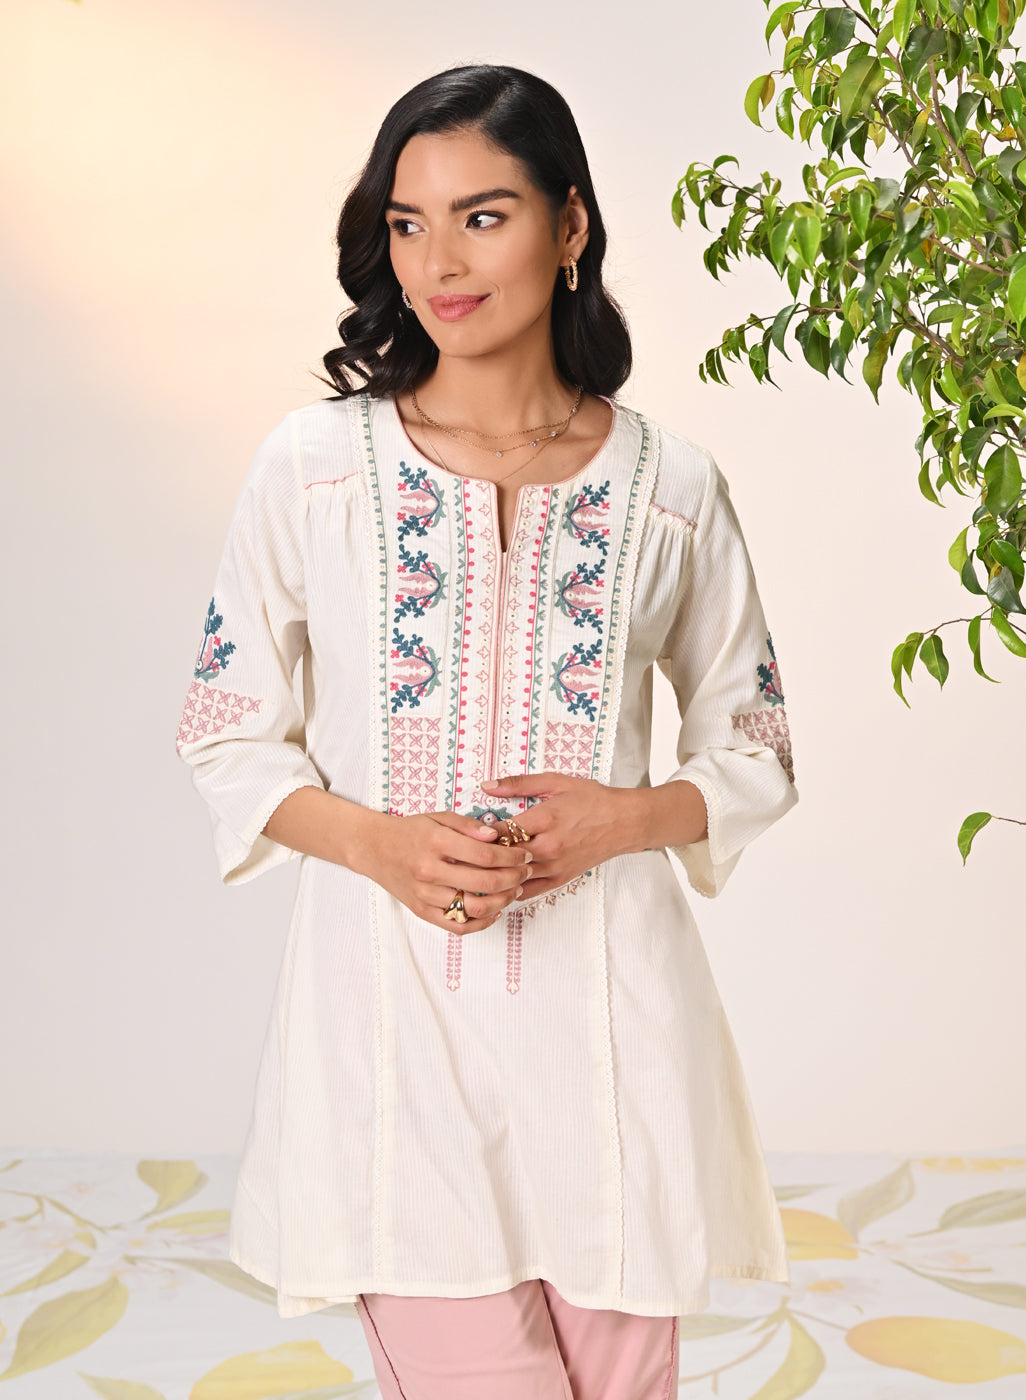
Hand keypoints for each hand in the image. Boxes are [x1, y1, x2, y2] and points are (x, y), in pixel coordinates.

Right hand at [358, 809, 533, 934]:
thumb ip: (468, 826)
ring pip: (473, 908)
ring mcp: (424, 894)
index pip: (485, 854)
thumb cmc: (410, 831)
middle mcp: (429, 870)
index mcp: (435, 842)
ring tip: (514, 890)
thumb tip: (495, 836)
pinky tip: (495, 911)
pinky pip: (456, 926)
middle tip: (526, 871)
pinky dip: (480, 923)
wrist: (374, 849)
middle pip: (484, 882)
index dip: (511, 856)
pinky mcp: (421, 911)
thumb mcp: (438, 817)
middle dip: (513, 877)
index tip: (524, 854)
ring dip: (502, 901)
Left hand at [480, 772, 641, 899]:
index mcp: (546, 819)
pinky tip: (498, 882)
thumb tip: (487, 786)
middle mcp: (549, 846)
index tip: (470, 830)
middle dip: (484, 855)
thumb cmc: (591, 800)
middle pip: (504, 857)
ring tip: (477, 868)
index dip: (480, 832)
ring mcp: (555, 866)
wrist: (624, 822)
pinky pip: (528, 891)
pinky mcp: (560, 879)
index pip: (501, 831)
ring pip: (513, 877)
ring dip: (495, 873)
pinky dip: (511, 888)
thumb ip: (518, 784)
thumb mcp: (555, 782)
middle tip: (468, 850)